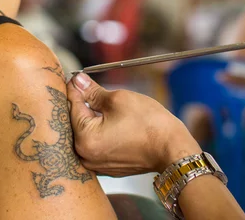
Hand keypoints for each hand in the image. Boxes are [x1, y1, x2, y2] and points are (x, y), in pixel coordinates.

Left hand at [67, 73, 200, 176]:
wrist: (172, 149)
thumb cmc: (149, 124)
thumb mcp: (118, 99)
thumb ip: (93, 91)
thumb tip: (78, 81)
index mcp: (85, 139)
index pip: (72, 106)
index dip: (75, 88)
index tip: (77, 77)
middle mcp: (85, 156)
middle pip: (74, 123)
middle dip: (80, 104)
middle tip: (87, 87)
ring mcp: (96, 165)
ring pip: (84, 134)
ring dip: (89, 118)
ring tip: (100, 104)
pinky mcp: (107, 167)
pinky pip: (95, 145)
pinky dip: (98, 132)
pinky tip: (109, 121)